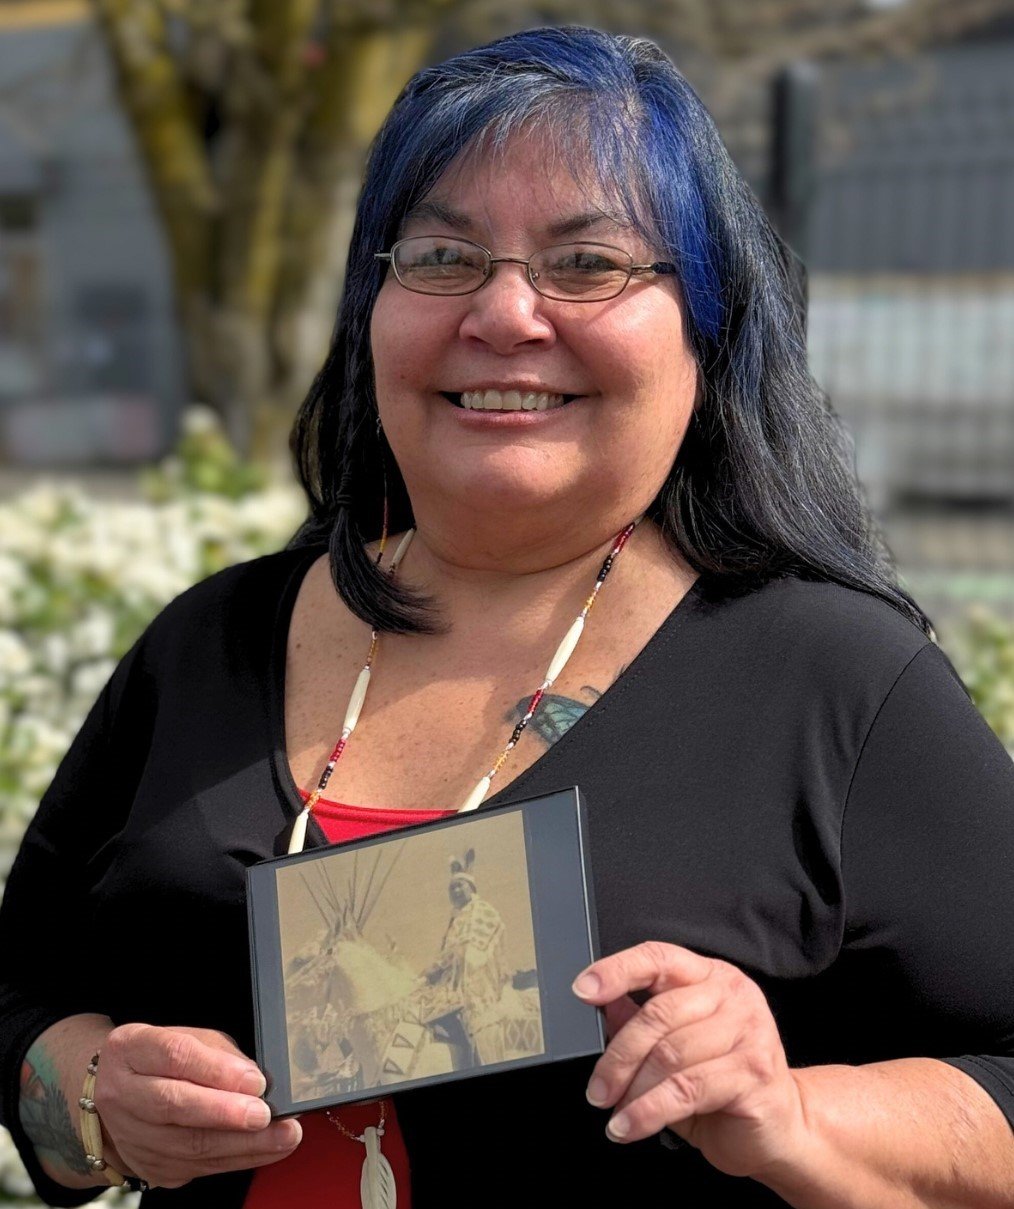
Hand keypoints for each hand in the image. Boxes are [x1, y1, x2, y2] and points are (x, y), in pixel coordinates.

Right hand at [93, 1024, 300, 1188]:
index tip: (255, 1081)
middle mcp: (122, 1093)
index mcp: (130, 1049)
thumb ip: (218, 1054)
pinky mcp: (150, 1166)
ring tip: (281, 1136)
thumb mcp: (186, 1037)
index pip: (174, 1056)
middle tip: (265, 1114)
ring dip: (242, 1144)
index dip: (216, 1070)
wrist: (116, 1096)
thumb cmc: (159, 1060)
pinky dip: (236, 1158)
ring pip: (188, 1145)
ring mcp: (131, 1135)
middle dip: (226, 1113)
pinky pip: (197, 1167)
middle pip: (175, 1105)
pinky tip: (265, 1149)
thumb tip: (255, 1079)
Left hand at [572, 942, 809, 1178]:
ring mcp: (749, 1031)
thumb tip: (602, 1007)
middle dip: (618, 1056)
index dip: (616, 970)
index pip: (658, 958)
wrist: (781, 1126)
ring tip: (615, 1112)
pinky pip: (686, 1090)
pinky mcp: (754, 1072)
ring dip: (632, 1091)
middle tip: (597, 1088)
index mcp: (710, 976)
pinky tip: (631, 1125)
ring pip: (669, 1056)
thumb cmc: (724, 1081)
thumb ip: (642, 1021)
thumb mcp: (676, 1046)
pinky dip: (648, 1112)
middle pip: (658, 1014)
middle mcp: (732, 995)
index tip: (583, 990)